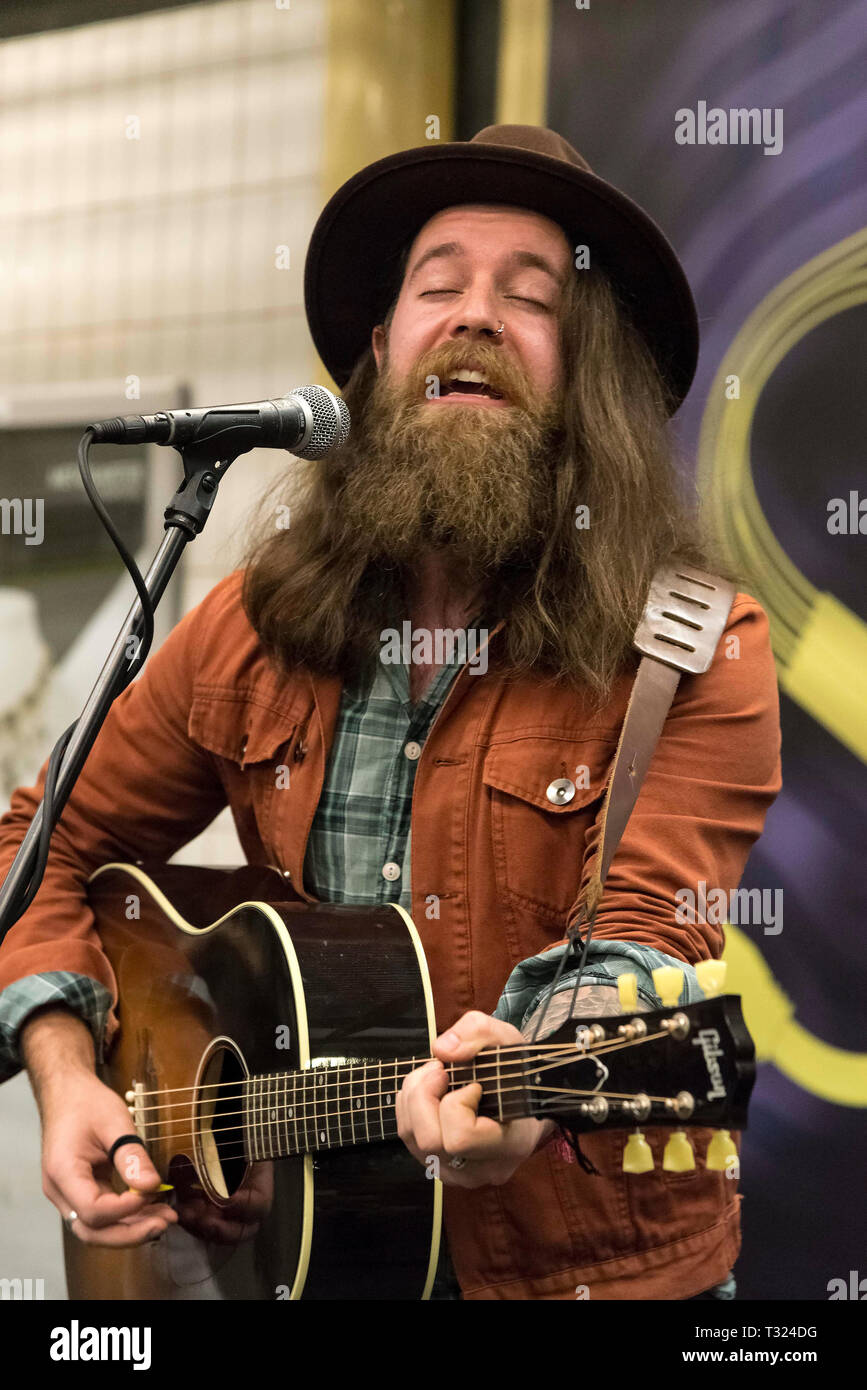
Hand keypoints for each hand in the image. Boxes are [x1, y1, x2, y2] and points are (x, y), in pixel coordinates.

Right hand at [40, 1070, 177, 1246]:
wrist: (67, 1094)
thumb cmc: (87, 1103)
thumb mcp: (114, 1121)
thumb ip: (131, 1155)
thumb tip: (152, 1186)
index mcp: (63, 1171)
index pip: (93, 1209)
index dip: (125, 1209)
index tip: (153, 1192)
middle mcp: (60, 1191)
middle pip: (91, 1231)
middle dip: (130, 1233)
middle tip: (165, 1222)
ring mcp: (68, 1194)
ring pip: (96, 1228)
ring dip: (131, 1229)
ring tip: (165, 1218)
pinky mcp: (80, 1192)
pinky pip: (101, 1215)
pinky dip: (125, 1217)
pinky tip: (151, 1210)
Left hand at [396, 1011, 555, 1187]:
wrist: (522, 1095)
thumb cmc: (515, 1070)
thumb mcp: (506, 1038)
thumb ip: (477, 1032)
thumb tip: (441, 1049)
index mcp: (510, 1146)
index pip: (461, 1138)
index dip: (457, 1103)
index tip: (473, 1084)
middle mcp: (483, 1169)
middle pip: (429, 1141)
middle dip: (424, 1095)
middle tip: (440, 1070)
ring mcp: (460, 1174)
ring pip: (413, 1138)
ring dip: (414, 1098)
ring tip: (435, 1076)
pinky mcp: (440, 1167)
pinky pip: (408, 1138)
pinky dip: (410, 1108)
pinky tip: (429, 1093)